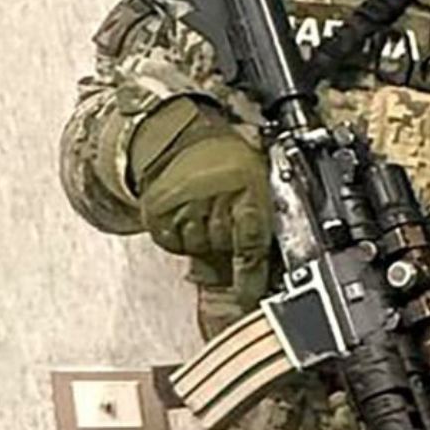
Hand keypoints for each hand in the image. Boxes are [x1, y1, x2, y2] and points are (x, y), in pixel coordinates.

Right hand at [133, 101, 271, 306]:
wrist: (177, 132)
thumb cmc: (226, 154)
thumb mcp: (258, 175)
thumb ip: (263, 215)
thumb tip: (272, 262)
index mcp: (248, 190)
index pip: (250, 245)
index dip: (251, 277)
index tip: (250, 297)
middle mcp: (214, 201)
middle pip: (223, 251)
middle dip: (228, 252)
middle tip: (226, 231)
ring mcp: (183, 209)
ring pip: (199, 251)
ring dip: (206, 244)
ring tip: (207, 215)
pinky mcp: (157, 214)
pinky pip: (174, 245)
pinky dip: (182, 239)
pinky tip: (188, 217)